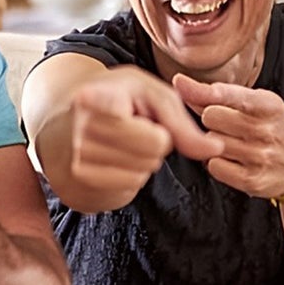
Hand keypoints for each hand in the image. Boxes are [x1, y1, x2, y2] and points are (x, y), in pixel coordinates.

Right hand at [66, 68, 220, 203]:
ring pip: (142, 171)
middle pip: (153, 148)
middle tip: (138, 127)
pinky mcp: (79, 184)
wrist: (68, 121)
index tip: (110, 108)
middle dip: (156, 141)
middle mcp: (81, 128)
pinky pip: (128, 188)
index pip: (119, 114)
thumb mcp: (152, 96)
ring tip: (124, 142)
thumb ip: (184, 124)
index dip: (143, 126)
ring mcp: (76, 159)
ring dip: (144, 160)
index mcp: (97, 96)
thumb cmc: (119, 101)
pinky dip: (131, 176)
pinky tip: (115, 159)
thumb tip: (216, 149)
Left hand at [171, 74, 283, 198]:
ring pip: (210, 143)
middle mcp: (266, 130)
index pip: (226, 94)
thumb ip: (220, 95)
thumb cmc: (275, 129)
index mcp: (269, 105)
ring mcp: (259, 157)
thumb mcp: (259, 104)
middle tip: (227, 126)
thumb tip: (181, 83)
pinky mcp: (252, 180)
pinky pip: (214, 167)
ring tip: (233, 143)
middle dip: (212, 120)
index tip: (180, 84)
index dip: (199, 90)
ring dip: (213, 143)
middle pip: (210, 117)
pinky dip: (217, 163)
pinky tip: (232, 161)